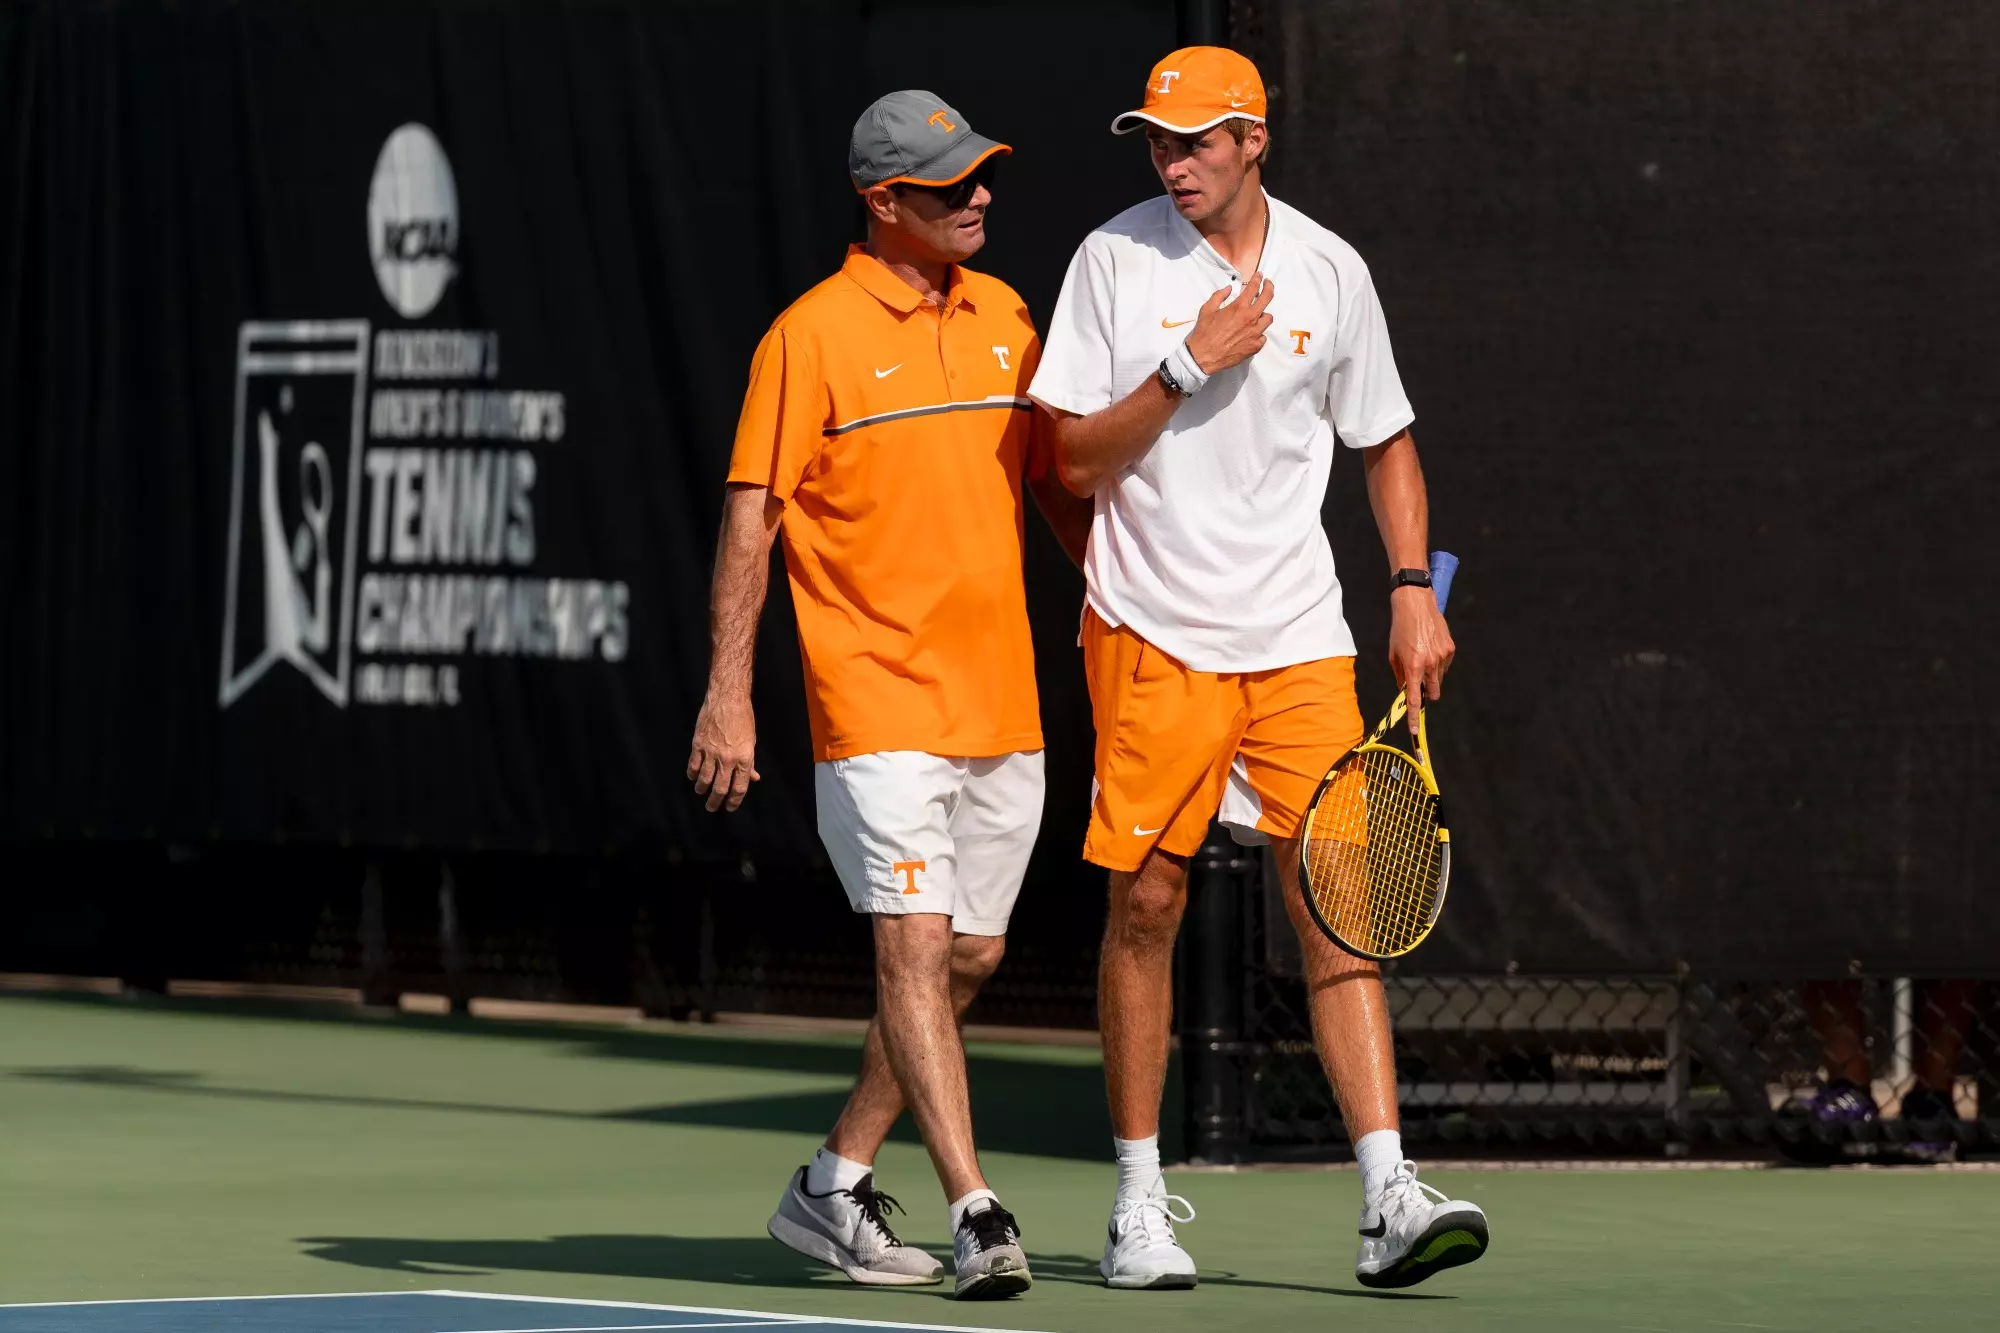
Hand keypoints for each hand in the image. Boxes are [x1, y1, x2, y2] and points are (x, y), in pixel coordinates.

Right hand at [687, 689, 758, 811]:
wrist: (728, 698)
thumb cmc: (743, 718)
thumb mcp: (751, 741)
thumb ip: (750, 762)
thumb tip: (753, 778)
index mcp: (744, 758)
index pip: (739, 787)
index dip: (734, 801)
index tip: (729, 807)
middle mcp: (728, 758)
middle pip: (720, 788)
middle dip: (715, 801)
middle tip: (712, 807)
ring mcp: (711, 752)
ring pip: (704, 779)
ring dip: (702, 789)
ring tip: (701, 792)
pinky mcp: (698, 744)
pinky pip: (693, 765)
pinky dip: (692, 774)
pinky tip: (693, 776)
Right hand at [1184, 272, 1274, 374]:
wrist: (1204, 356)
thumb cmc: (1204, 332)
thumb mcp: (1207, 309)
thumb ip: (1219, 296)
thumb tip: (1229, 289)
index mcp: (1239, 307)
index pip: (1253, 288)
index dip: (1257, 279)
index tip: (1259, 276)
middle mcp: (1250, 318)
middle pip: (1268, 298)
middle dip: (1269, 287)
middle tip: (1268, 285)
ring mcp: (1255, 333)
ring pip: (1268, 318)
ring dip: (1263, 314)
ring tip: (1257, 314)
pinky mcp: (1255, 346)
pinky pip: (1263, 336)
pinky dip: (1258, 333)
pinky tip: (1251, 333)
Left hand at [1387, 584, 1455, 737]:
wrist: (1416, 604)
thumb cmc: (1400, 629)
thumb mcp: (1393, 654)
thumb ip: (1399, 675)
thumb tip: (1404, 691)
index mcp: (1413, 666)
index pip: (1415, 698)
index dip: (1414, 716)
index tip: (1414, 730)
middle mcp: (1430, 663)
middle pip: (1432, 692)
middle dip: (1426, 693)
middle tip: (1418, 683)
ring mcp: (1443, 656)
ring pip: (1439, 679)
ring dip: (1431, 676)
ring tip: (1422, 655)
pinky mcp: (1451, 649)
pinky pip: (1445, 666)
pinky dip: (1438, 664)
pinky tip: (1430, 649)